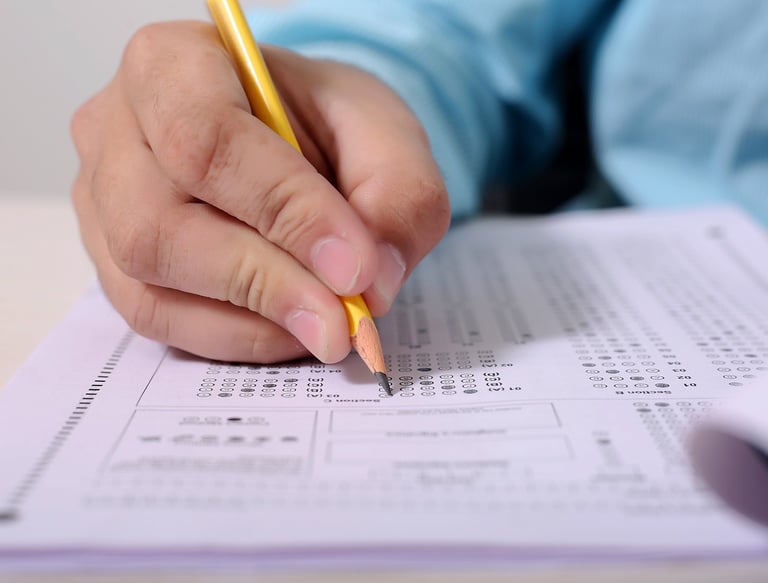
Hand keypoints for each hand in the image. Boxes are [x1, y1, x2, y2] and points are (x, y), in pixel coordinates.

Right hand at [70, 21, 449, 363]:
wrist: (292, 139)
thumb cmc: (326, 123)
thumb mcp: (383, 134)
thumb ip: (396, 195)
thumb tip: (371, 284)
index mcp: (172, 65)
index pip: (207, 141)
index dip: (285, 212)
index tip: (357, 268)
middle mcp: (116, 133)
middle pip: (160, 226)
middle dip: (265, 283)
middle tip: (345, 321)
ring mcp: (101, 204)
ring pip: (150, 289)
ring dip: (251, 323)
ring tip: (326, 326)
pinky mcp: (112, 264)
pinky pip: (158, 321)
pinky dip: (234, 339)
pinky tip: (289, 330)